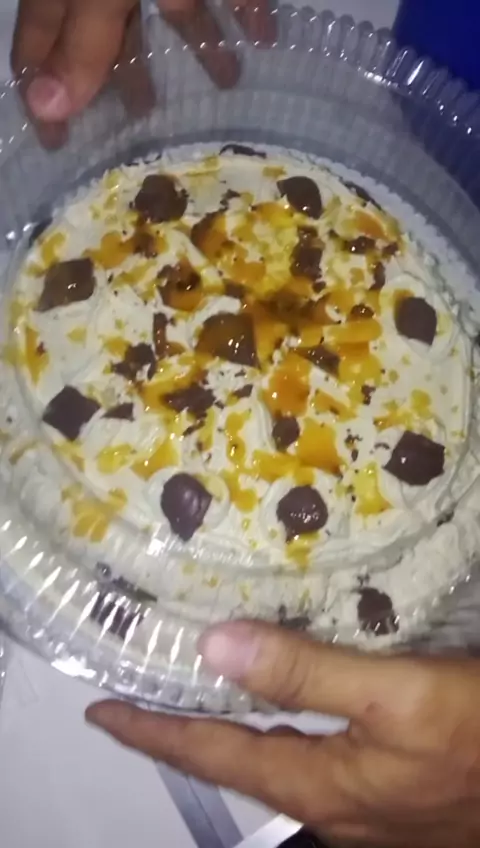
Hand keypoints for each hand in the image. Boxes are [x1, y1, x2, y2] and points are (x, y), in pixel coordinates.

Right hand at [11, 0, 273, 122]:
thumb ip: (82, 33)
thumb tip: (45, 107)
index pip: (42, 37)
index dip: (44, 89)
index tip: (57, 146)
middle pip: (108, 26)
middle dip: (126, 72)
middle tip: (140, 123)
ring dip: (200, 41)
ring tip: (227, 80)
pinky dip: (242, 3)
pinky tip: (264, 34)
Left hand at [86, 621, 479, 846]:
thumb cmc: (478, 735)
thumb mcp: (394, 696)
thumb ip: (306, 674)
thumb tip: (213, 648)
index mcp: (319, 786)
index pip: (212, 754)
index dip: (153, 732)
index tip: (102, 712)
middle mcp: (332, 807)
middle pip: (238, 764)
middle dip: (184, 733)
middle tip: (141, 700)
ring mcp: (366, 809)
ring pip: (277, 762)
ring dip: (231, 731)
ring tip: (201, 698)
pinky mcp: (394, 794)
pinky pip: (314, 760)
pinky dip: (279, 730)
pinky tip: (291, 709)